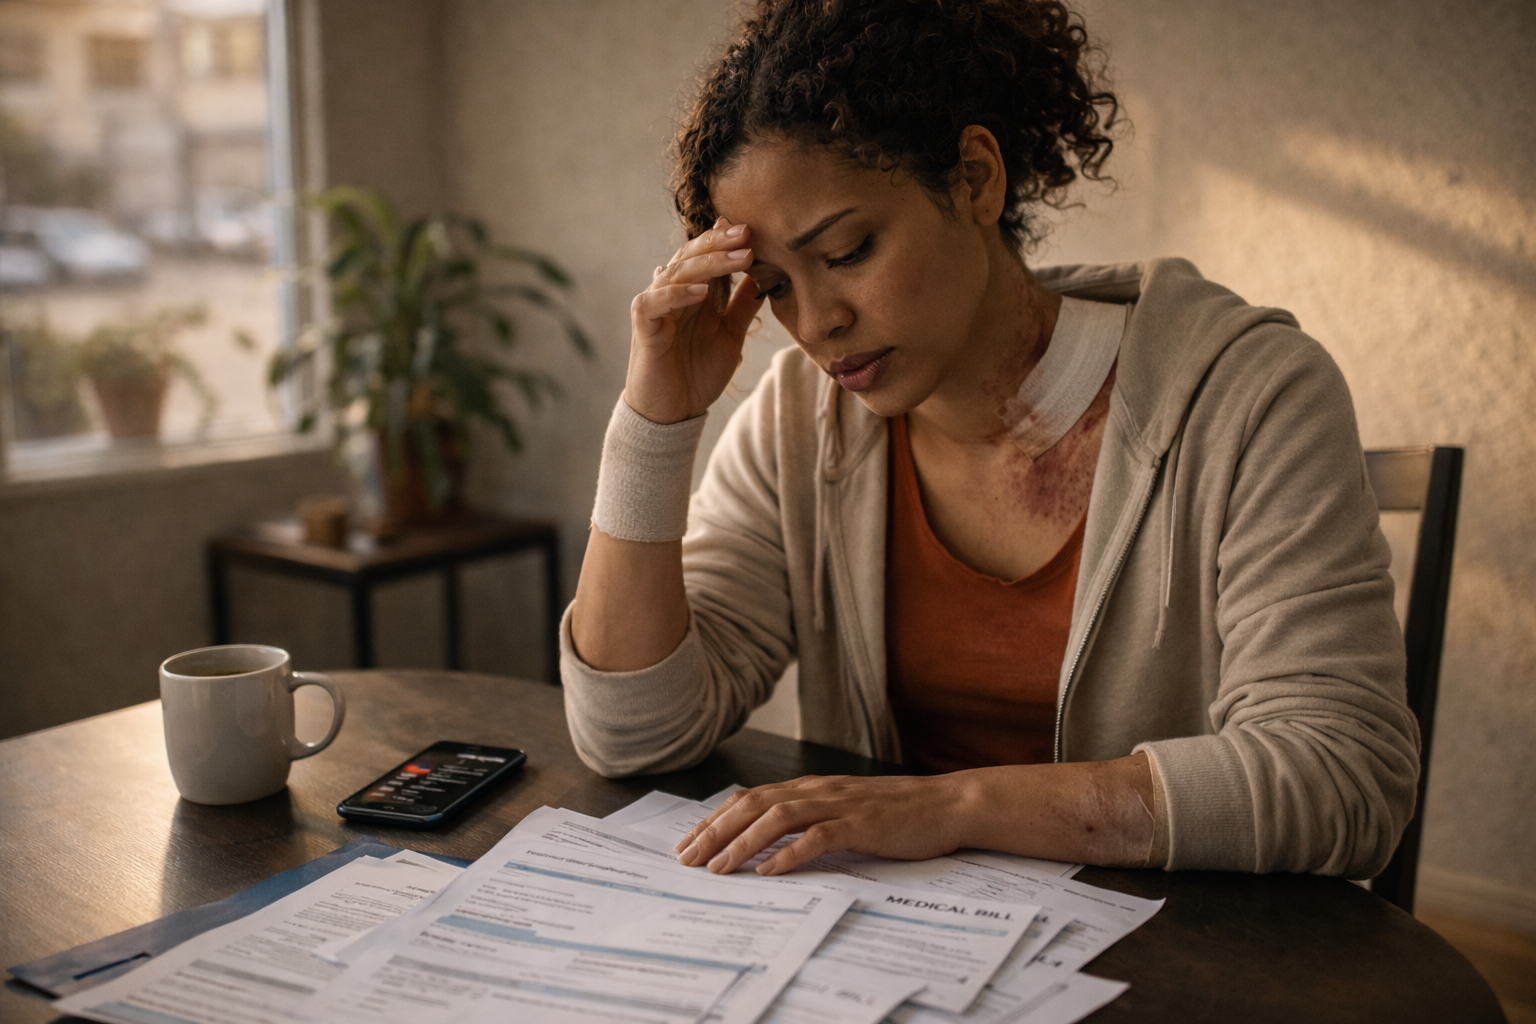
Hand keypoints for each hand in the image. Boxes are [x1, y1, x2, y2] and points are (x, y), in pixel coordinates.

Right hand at [626, 217, 763, 423]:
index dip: (725, 241)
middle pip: (693, 257)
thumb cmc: (697, 374)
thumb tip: (765, 278)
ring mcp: (656, 307)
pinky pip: (655, 302)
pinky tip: (702, 291)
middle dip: (720, 243)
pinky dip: (677, 294)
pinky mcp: (643, 326)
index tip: (752, 229)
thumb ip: (742, 307)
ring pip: (678, 273)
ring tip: (740, 257)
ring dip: (710, 264)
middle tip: (747, 232)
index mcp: (692, 293)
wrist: (673, 412)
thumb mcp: (730, 336)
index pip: (706, 256)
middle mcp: (673, 294)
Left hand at [673, 774, 972, 875]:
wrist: (948, 804)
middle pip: (754, 804)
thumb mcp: (846, 809)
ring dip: (742, 843)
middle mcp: (819, 790)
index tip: (689, 842)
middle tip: (687, 858)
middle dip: (716, 831)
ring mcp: (840, 805)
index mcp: (812, 787)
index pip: (751, 797)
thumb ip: (811, 817)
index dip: (716, 818)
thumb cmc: (898, 812)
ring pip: (778, 818)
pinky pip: (818, 837)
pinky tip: (769, 870)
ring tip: (718, 867)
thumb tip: (769, 839)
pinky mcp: (861, 825)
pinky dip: (789, 853)